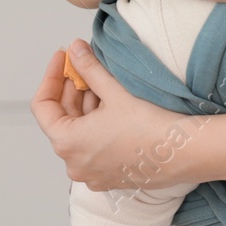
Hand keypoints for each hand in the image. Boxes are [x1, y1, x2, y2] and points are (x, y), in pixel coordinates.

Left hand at [32, 41, 203, 191]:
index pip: (42, 106)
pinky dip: (97, 125)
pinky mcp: (109, 176)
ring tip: (104, 83)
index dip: (51, 77)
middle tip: (85, 64)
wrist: (182, 152)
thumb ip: (90, 69)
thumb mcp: (115, 92)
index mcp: (67, 143)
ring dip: (87, 106)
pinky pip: (94, 147)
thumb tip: (75, 49)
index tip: (63, 57)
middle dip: (72, 89)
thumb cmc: (149, 126)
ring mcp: (91, 173)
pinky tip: (114, 107)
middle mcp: (73, 163)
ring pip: (79, 132)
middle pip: (62, 119)